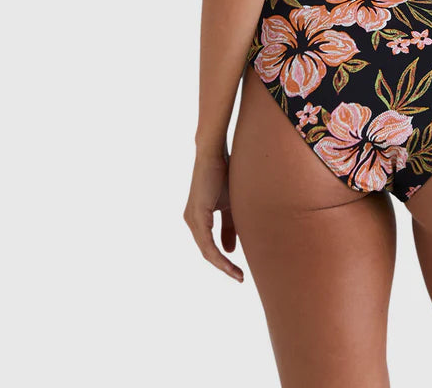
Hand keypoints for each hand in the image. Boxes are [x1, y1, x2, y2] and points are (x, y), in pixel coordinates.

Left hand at [183, 152, 243, 281]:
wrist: (214, 154)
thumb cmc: (224, 175)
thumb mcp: (230, 206)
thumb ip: (229, 227)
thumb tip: (231, 250)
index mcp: (199, 219)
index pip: (210, 247)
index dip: (224, 261)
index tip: (238, 273)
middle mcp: (192, 221)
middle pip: (207, 252)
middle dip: (224, 267)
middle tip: (240, 277)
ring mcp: (192, 219)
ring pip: (205, 250)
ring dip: (222, 264)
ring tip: (237, 274)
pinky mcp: (196, 215)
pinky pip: (206, 242)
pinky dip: (217, 253)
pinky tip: (228, 259)